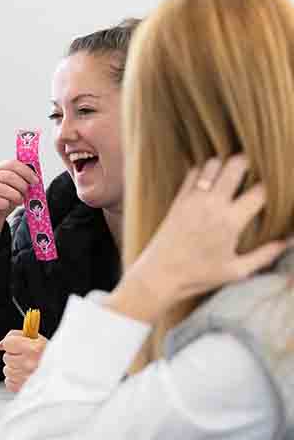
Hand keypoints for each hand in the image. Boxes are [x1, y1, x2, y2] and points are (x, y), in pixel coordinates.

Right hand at [0, 159, 39, 238]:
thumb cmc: (3, 202)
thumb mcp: (14, 189)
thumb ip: (22, 181)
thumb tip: (35, 176)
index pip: (11, 164)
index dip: (26, 171)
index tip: (35, 181)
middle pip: (7, 175)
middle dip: (21, 184)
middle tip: (27, 193)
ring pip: (1, 187)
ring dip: (14, 195)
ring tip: (19, 201)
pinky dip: (4, 203)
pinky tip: (6, 205)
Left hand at [0, 330, 46, 392]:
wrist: (64, 373)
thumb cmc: (52, 356)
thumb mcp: (38, 340)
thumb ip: (16, 336)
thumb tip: (0, 345)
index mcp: (34, 349)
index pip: (8, 343)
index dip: (12, 343)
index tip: (18, 345)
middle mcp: (29, 364)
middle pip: (6, 357)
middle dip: (15, 356)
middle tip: (28, 358)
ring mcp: (26, 378)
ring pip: (7, 370)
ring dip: (15, 369)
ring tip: (28, 368)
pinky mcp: (23, 390)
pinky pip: (8, 382)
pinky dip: (15, 380)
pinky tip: (26, 377)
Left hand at [111, 156, 291, 322]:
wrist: (159, 275)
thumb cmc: (199, 276)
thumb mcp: (237, 271)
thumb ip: (265, 255)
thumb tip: (288, 242)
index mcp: (231, 221)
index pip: (260, 191)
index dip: (274, 186)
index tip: (277, 189)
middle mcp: (212, 205)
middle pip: (236, 165)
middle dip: (250, 163)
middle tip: (256, 170)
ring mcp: (193, 199)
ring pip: (213, 164)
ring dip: (226, 165)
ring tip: (233, 174)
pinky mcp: (178, 200)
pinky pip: (193, 173)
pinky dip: (204, 171)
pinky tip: (211, 180)